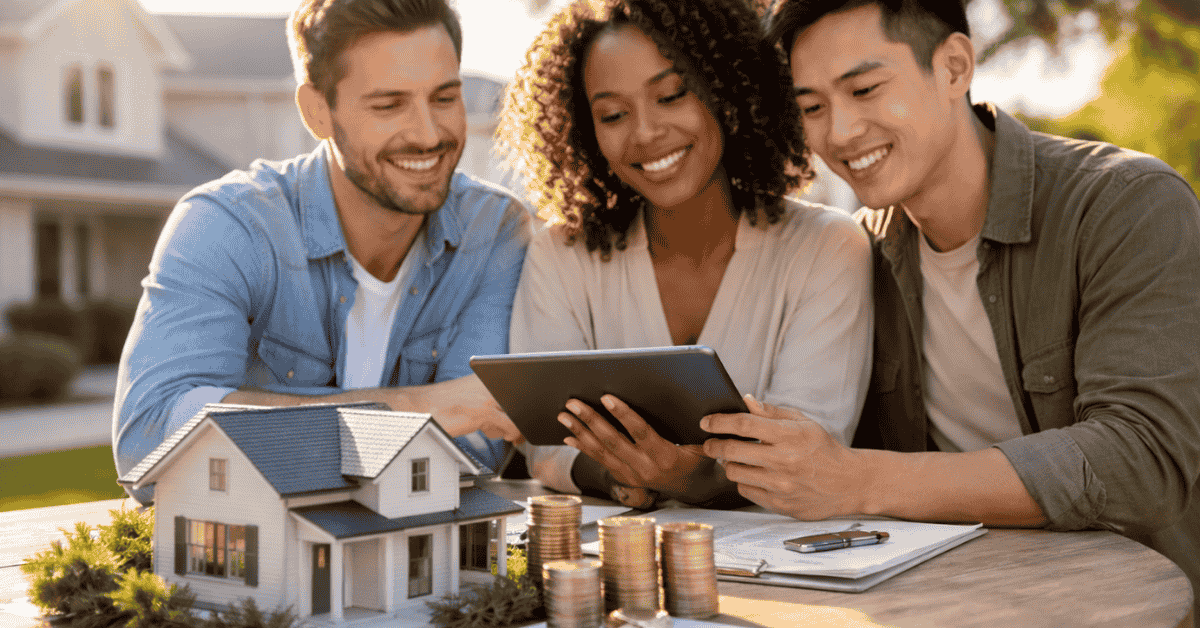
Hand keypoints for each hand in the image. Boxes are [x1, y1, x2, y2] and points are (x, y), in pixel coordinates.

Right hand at [406, 374, 523, 442]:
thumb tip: (512, 418)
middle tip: (518, 430)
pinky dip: (512, 433)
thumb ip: (490, 402)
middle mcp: (489, 381)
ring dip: (515, 426)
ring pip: (518, 412)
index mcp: (486, 375)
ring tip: (498, 430)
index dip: (523, 403)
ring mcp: (487, 395)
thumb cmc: (443, 405)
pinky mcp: (483, 410)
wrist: (420, 407)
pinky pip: (511, 425)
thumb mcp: (470, 398)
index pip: (516, 386)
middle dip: (522, 416)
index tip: (523, 415)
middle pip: (521, 399)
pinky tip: (502, 435)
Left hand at [559, 394, 716, 499]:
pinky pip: (600, 461)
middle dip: (591, 420)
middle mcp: (645, 468)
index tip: (607, 397)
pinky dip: (583, 448)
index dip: (623, 414)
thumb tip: (689, 400)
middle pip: (613, 441)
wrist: (693, 489)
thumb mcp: (701, 443)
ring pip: (601, 452)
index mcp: (665, 456)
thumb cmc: (698, 459)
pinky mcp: (624, 478)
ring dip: (580, 432)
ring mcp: (632, 475)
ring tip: (563, 416)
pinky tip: (569, 437)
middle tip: (573, 403)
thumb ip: (694, 426)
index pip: (640, 432)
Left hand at [701, 395, 866, 519]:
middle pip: (732, 451)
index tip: (705, 422)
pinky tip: (753, 475)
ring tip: (736, 459)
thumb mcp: (803, 423)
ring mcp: (780, 485)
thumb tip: (745, 401)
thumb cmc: (824, 449)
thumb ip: (771, 413)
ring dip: (729, 464)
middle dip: (714, 445)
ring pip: (734, 472)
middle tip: (710, 443)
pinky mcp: (779, 503)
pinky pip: (745, 490)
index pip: (743, 425)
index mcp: (789, 435)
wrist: (848, 483)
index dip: (718, 422)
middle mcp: (783, 460)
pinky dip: (744, 481)